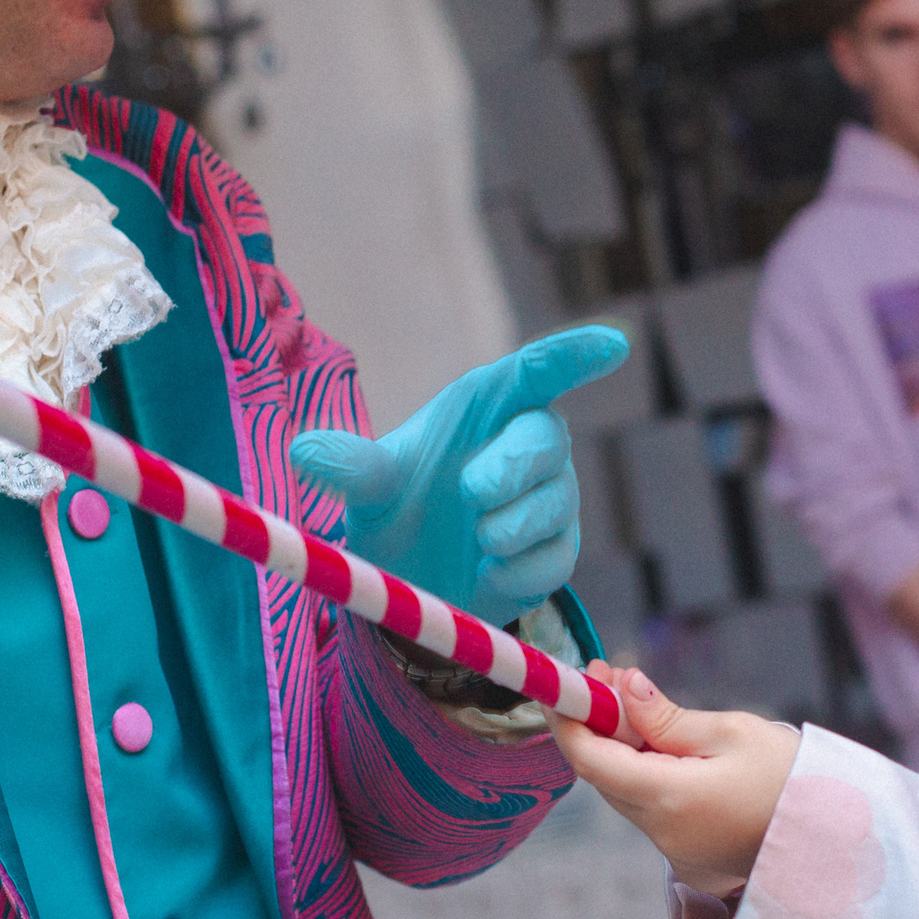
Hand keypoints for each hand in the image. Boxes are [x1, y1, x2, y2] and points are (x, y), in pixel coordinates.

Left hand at [288, 326, 628, 621]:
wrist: (414, 575)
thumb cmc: (400, 503)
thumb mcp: (370, 485)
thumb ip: (349, 465)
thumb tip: (304, 451)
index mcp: (490, 406)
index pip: (540, 371)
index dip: (577, 355)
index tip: (614, 343)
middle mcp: (529, 442)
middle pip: (547, 439)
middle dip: (513, 466)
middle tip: (472, 491)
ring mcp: (552, 496)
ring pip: (554, 504)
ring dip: (507, 525)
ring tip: (471, 537)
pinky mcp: (559, 549)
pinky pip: (553, 558)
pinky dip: (515, 569)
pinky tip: (486, 569)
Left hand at [550, 662, 801, 896]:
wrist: (840, 840)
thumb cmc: (795, 779)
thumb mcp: (734, 732)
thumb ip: (668, 716)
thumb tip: (622, 687)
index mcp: (669, 799)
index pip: (591, 760)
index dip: (569, 721)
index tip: (566, 682)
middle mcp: (662, 834)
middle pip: (605, 777)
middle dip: (596, 727)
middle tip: (607, 677)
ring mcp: (676, 852)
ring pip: (626, 794)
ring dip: (621, 751)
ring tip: (635, 704)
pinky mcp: (691, 858)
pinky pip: (651, 811)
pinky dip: (645, 776)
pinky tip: (665, 747)